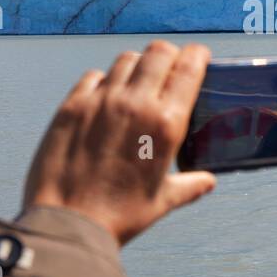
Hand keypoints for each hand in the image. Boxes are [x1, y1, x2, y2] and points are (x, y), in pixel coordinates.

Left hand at [21, 41, 215, 244]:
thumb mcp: (162, 201)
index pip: (189, 66)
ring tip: (137, 82)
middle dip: (170, 55)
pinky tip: (105, 97)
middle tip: (170, 67)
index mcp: (166, 124)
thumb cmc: (120, 216)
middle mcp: (136, 104)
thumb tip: (207, 181)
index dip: (197, 56)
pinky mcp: (72, 106)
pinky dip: (104, 81)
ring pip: (126, 59)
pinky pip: (94, 76)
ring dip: (138, 65)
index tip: (199, 58)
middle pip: (159, 52)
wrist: (68, 224)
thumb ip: (189, 186)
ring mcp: (101, 101)